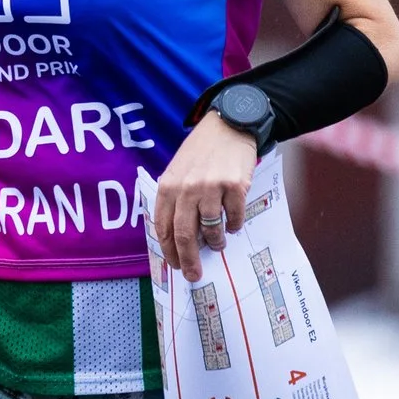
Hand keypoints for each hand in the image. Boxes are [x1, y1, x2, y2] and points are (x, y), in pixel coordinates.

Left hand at [151, 114, 255, 282]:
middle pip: (185, 235)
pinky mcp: (235, 186)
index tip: (175, 266)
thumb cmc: (201, 152)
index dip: (169, 251)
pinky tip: (232, 223)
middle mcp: (187, 187)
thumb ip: (175, 199)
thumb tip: (178, 238)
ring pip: (211, 229)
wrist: (230, 125)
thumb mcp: (178, 171)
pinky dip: (233, 226)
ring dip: (215, 242)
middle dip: (189, 260)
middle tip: (194, 274)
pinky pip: (234, 218)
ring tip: (218, 243)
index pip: (164, 227)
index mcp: (168, 186)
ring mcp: (211, 186)